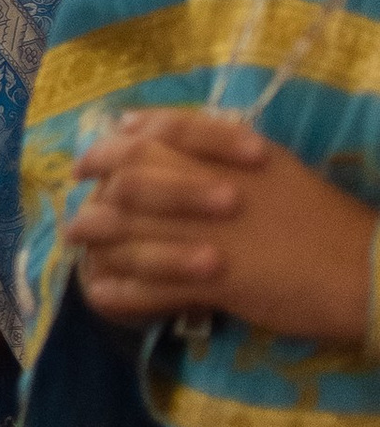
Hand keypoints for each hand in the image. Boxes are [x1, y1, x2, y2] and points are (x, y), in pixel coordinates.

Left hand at [64, 109, 378, 342]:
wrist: (366, 270)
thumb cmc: (326, 224)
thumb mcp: (278, 172)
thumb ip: (225, 155)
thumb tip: (173, 143)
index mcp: (234, 157)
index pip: (162, 133)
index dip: (119, 140)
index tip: (96, 152)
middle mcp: (215, 186)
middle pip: (134, 177)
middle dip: (96, 186)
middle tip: (77, 200)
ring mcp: (211, 232)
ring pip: (133, 230)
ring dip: (98, 237)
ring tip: (77, 242)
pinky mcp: (216, 279)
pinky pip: (150, 285)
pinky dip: (121, 290)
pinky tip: (102, 293)